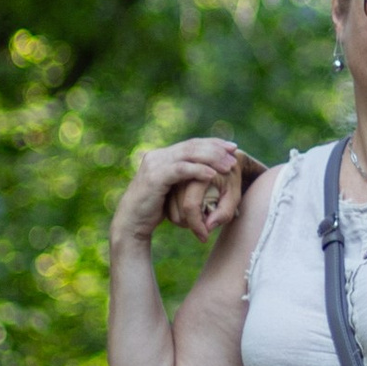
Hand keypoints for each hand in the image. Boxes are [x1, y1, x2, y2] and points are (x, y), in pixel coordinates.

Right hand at [111, 135, 249, 252]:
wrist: (132, 223)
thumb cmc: (154, 210)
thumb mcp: (172, 190)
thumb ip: (184, 179)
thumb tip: (206, 174)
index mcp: (163, 156)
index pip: (192, 143)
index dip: (213, 142)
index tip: (232, 146)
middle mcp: (158, 156)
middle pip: (192, 146)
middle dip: (216, 148)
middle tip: (234, 152)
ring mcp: (155, 165)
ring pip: (188, 154)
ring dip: (211, 158)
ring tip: (228, 165)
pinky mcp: (154, 177)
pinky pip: (180, 170)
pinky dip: (198, 170)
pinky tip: (212, 174)